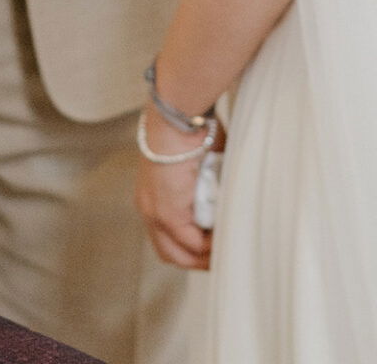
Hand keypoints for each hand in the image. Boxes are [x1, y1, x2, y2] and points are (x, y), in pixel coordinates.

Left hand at [135, 110, 221, 270]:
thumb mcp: (196, 159)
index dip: (189, 245)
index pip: (166, 235)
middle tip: (221, 257)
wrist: (177, 116)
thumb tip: (228, 181)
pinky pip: (192, 243)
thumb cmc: (188, 127)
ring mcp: (155, 213)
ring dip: (204, 258)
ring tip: (226, 251)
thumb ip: (207, 177)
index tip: (212, 245)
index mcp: (152, 194)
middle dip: (196, 261)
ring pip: (179, 254)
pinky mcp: (168, 213)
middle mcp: (148, 208)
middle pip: (170, 252)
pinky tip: (224, 240)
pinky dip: (210, 247)